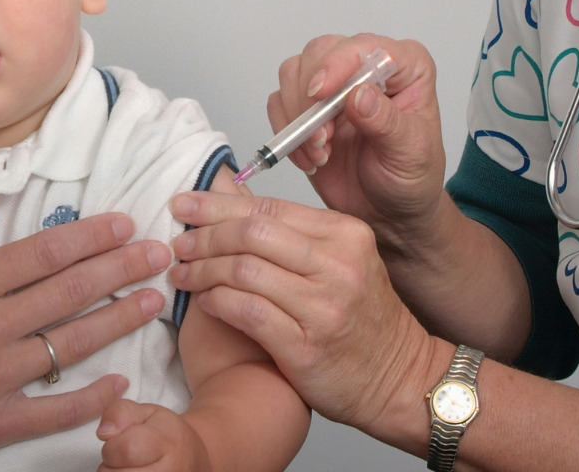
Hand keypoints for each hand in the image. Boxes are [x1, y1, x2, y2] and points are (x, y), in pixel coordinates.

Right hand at [0, 195, 171, 471]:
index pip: (43, 252)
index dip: (90, 236)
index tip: (122, 224)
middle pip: (69, 292)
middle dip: (120, 268)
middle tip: (158, 253)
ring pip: (71, 344)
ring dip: (117, 320)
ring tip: (152, 301)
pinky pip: (52, 412)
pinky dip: (90, 400)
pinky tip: (120, 384)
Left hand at [96, 400, 209, 471]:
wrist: (192, 460)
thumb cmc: (164, 434)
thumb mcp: (145, 413)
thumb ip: (120, 413)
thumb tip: (104, 432)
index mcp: (167, 442)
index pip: (126, 450)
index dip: (112, 447)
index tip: (117, 443)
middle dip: (110, 467)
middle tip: (123, 460)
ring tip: (129, 470)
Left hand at [168, 192, 437, 435]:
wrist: (400, 379)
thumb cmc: (361, 317)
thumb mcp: (340, 259)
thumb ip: (288, 231)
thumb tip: (223, 198)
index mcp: (344, 233)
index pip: (267, 207)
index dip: (217, 204)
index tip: (184, 205)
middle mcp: (338, 265)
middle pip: (251, 234)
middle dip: (204, 235)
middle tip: (178, 242)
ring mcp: (323, 307)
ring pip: (243, 271)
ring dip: (203, 270)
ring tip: (182, 273)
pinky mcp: (306, 347)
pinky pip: (246, 312)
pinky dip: (216, 302)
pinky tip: (203, 301)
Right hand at [270, 34, 446, 247]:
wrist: (389, 215)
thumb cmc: (411, 181)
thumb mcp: (411, 155)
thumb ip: (387, 123)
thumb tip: (358, 95)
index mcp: (404, 67)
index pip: (363, 46)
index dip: (338, 63)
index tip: (320, 93)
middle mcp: (365, 67)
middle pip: (320, 52)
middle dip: (312, 97)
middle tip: (321, 138)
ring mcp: (333, 85)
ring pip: (294, 73)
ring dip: (298, 117)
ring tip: (320, 152)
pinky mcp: (306, 106)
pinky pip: (278, 101)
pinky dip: (287, 131)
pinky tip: (310, 157)